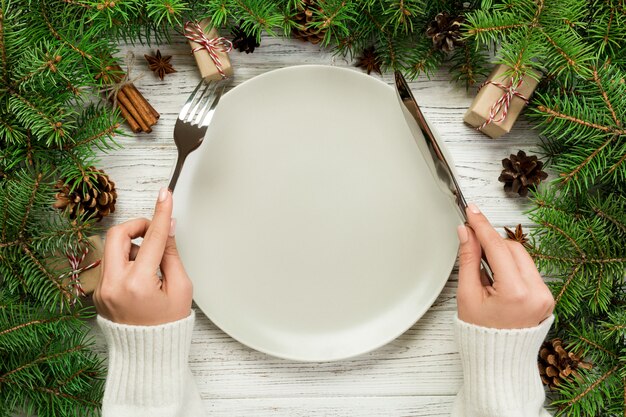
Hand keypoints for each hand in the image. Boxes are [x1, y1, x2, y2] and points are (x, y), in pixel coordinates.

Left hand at [94, 188, 192, 325]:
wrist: (146, 354)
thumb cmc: (167, 325)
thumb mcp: (181, 288)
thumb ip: (172, 255)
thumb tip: (167, 229)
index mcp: (137, 284)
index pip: (151, 239)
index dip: (161, 214)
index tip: (165, 196)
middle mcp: (113, 285)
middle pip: (117, 234)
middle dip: (136, 226)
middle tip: (153, 232)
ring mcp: (101, 289)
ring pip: (111, 248)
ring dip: (131, 246)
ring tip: (150, 265)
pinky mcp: (97, 292)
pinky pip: (110, 264)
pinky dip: (126, 261)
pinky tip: (140, 277)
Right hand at [456, 203, 553, 328]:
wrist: (499, 360)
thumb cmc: (480, 334)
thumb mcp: (468, 295)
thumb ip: (468, 259)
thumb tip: (465, 232)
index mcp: (516, 293)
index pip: (498, 248)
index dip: (482, 227)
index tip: (472, 211)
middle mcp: (537, 292)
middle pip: (512, 248)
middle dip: (491, 242)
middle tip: (470, 240)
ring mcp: (545, 294)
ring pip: (521, 257)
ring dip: (501, 254)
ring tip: (483, 269)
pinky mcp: (546, 296)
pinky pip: (527, 269)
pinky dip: (511, 266)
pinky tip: (496, 276)